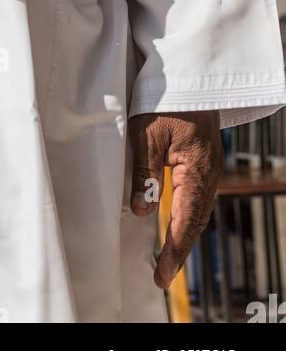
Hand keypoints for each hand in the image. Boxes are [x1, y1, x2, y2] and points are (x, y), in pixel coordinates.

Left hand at [129, 110, 223, 289]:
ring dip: (183, 235)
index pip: (186, 221)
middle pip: (196, 221)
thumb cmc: (165, 99)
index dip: (174, 250)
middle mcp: (208, 174)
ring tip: (167, 260)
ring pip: (198, 211)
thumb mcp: (146, 134)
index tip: (162, 274)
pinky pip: (196, 197)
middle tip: (161, 276)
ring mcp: (208, 169)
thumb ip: (144, 173)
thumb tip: (142, 211)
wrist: (189, 75)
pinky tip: (176, 225)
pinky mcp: (203, 162)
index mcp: (197, 170)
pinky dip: (187, 217)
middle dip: (179, 250)